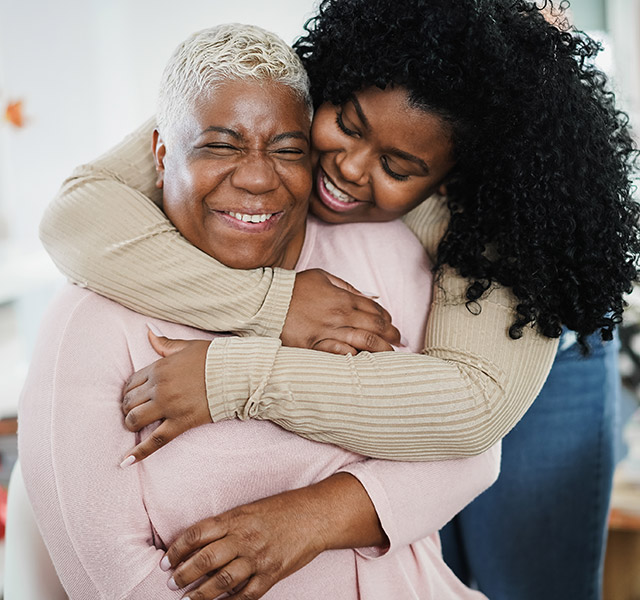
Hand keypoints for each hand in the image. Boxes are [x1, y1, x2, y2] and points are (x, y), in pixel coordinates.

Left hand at [120, 330, 210, 464]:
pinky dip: (139, 452)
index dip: (130, 391)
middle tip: (136, 411)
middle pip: (130, 402)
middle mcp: (159, 387)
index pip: (131, 383)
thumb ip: (165, 343)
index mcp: (159, 368)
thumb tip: (149, 333)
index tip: (134, 396)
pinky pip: (156, 440)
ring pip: (136, 420)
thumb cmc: (214, 358)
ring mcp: (169, 406)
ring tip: (136, 426)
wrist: (236, 373)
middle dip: (129, 408)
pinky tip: (125, 462)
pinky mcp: (181, 423)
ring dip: (132, 424)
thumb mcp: (187, 346)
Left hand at [161, 487, 325, 599]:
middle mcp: (244, 538)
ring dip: (201, 593)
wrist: (315, 515)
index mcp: (236, 518)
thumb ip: (226, 524)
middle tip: (172, 582)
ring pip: (222, 580)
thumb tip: (199, 543)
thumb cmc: (281, 509)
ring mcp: (258, 558)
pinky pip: (247, 595)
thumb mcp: (250, 509)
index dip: (178, 548)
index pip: (198, 533)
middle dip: (184, 573)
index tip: (167, 560)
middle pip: (206, 559)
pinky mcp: (272, 573)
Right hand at [281, 269, 400, 353]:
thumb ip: (347, 286)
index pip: (375, 310)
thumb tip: (369, 296)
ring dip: (380, 350)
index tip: (392, 326)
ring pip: (363, 342)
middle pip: (375, 327)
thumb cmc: (295, 288)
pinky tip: (363, 361)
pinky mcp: (313, 346)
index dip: (388, 320)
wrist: (266, 301)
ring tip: (389, 357)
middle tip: (399, 343)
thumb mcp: (322, 276)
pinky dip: (354, 357)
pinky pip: (338, 353)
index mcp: (343, 298)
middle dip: (391, 336)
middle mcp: (339, 315)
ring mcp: (327, 331)